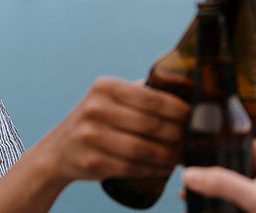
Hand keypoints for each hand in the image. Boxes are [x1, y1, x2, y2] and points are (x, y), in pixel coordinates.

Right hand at [35, 76, 189, 184]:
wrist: (60, 148)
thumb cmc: (98, 118)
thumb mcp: (112, 96)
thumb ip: (143, 90)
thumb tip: (186, 87)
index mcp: (106, 86)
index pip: (152, 98)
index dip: (179, 110)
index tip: (195, 117)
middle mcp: (95, 108)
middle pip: (151, 125)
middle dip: (178, 134)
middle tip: (194, 139)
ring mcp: (90, 136)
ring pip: (143, 149)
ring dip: (169, 155)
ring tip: (183, 155)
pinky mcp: (91, 162)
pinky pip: (132, 168)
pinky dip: (154, 169)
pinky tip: (166, 167)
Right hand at [182, 140, 255, 212]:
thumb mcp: (254, 197)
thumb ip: (223, 184)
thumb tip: (188, 174)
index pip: (236, 139)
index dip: (213, 145)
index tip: (190, 151)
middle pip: (230, 161)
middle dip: (208, 171)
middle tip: (186, 179)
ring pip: (230, 179)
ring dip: (211, 187)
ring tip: (188, 193)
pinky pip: (235, 194)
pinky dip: (220, 197)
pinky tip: (203, 203)